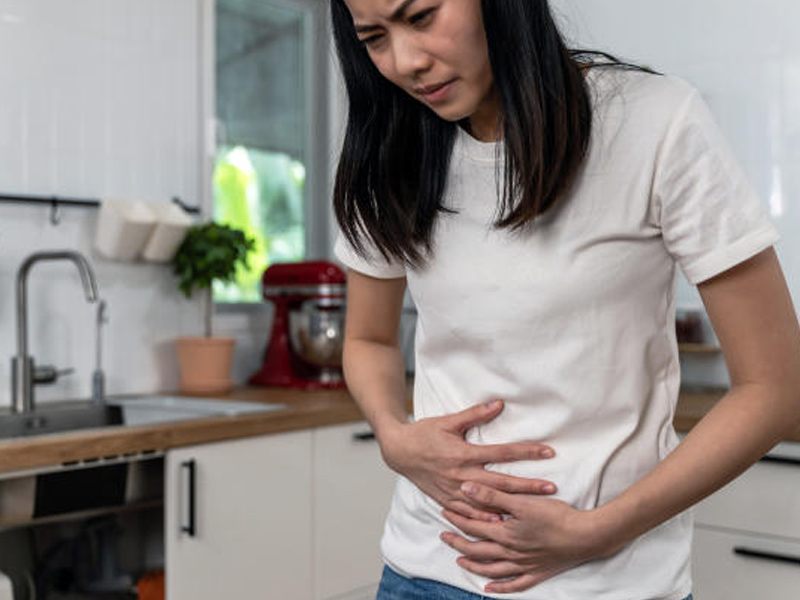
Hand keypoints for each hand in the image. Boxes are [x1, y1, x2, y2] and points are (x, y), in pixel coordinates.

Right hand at [378, 399, 557, 521]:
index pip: (503, 453)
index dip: (527, 452)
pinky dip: (486, 519)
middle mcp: (462, 475)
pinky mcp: (447, 500)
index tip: (548, 452)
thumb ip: (475, 414)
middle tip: (551, 488)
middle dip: (529, 486)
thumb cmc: (424, 434)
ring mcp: (455, 491)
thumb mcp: (448, 421)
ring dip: (512, 506)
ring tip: (535, 510)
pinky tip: (502, 523)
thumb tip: (499, 403)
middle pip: (502, 483)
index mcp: (464, 454)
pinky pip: (469, 514)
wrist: (398, 451)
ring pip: (488, 503)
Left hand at [439, 482, 623, 593]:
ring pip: (491, 569)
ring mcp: (523, 566)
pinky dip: (500, 587)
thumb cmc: (556, 516)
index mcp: (505, 534)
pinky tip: (489, 588)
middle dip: (458, 542)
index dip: (457, 519)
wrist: (585, 536)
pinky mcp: (537, 573)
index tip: (445, 511)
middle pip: (477, 549)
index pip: (474, 527)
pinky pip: (514, 585)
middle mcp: (510, 553)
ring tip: (460, 560)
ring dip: (474, 565)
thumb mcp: (521, 501)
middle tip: (443, 536)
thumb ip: (492, 495)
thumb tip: (466, 487)